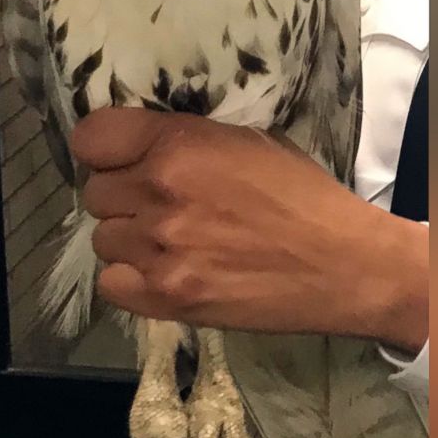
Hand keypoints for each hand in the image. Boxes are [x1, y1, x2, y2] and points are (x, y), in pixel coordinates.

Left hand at [71, 108, 427, 350]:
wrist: (346, 265)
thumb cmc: (302, 195)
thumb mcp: (248, 142)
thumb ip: (187, 139)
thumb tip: (142, 147)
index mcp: (180, 146)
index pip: (91, 139)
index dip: (105, 149)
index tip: (122, 158)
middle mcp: (159, 195)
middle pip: (95, 192)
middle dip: (124, 195)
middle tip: (162, 204)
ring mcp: (159, 251)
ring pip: (103, 238)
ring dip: (130, 238)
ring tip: (172, 242)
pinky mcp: (166, 299)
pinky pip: (111, 283)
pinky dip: (131, 278)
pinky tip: (165, 271)